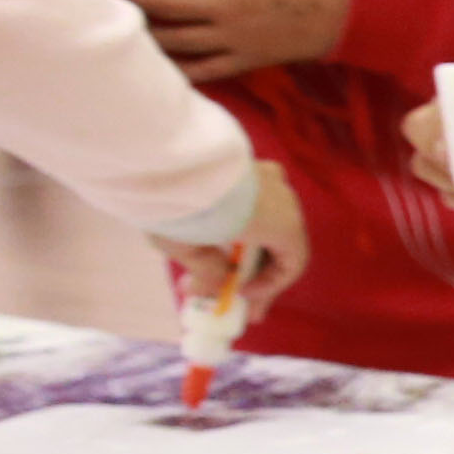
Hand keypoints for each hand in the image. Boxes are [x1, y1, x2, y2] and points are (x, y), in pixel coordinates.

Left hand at [115, 0, 352, 79]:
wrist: (350, 16)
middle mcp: (222, 7)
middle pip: (162, 3)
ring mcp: (230, 38)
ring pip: (174, 38)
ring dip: (145, 30)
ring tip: (125, 23)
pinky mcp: (243, 60)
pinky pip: (203, 69)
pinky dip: (179, 69)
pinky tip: (159, 66)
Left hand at [163, 159, 309, 320]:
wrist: (162, 156)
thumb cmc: (185, 211)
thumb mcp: (192, 252)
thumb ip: (209, 274)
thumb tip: (210, 288)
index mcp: (283, 225)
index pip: (292, 265)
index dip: (269, 288)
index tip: (240, 297)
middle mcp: (284, 198)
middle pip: (276, 243)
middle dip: (248, 271)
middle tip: (223, 291)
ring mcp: (265, 175)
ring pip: (262, 220)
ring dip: (237, 246)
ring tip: (203, 262)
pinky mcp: (243, 161)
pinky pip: (250, 199)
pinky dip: (236, 220)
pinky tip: (209, 229)